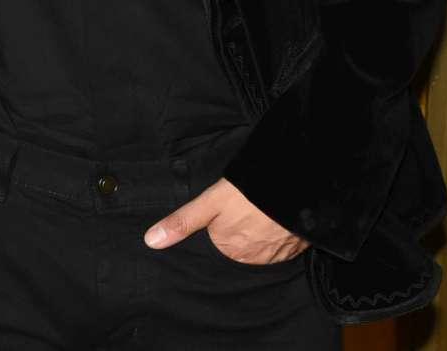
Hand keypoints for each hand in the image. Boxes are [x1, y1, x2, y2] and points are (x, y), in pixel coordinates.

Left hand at [145, 178, 306, 264]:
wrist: (293, 187)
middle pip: (239, 249)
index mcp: (230, 251)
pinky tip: (272, 218)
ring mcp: (276, 255)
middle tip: (241, 212)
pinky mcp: (295, 247)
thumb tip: (151, 242)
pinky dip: (275, 234)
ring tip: (255, 212)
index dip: (217, 233)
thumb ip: (182, 223)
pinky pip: (280, 245)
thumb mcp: (209, 203)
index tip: (222, 219)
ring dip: (257, 234)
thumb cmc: (247, 194)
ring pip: (260, 247)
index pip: (217, 249)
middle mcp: (253, 259)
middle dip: (238, 234)